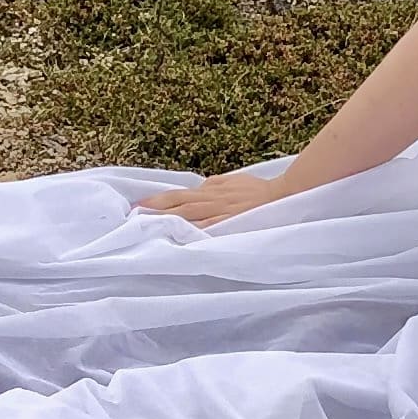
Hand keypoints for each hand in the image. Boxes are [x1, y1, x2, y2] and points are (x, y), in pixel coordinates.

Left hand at [131, 168, 284, 227]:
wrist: (283, 195)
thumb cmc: (258, 190)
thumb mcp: (231, 182)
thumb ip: (212, 187)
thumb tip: (196, 189)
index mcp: (211, 190)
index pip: (178, 195)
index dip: (157, 200)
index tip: (138, 205)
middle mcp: (212, 199)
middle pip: (179, 204)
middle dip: (156, 210)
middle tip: (134, 215)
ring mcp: (222, 212)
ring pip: (190, 215)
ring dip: (169, 220)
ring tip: (148, 225)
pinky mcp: (233, 222)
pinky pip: (210, 227)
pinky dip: (195, 231)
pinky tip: (181, 237)